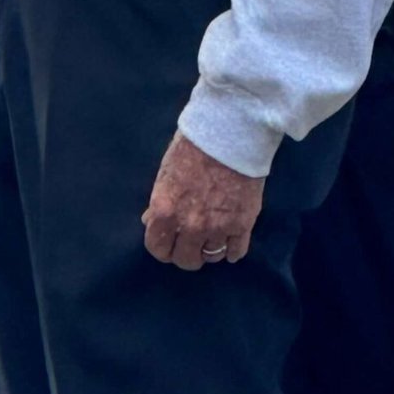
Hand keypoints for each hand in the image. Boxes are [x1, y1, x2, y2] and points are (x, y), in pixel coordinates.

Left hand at [142, 130, 265, 271]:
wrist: (228, 133)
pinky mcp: (243, 225)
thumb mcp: (165, 172)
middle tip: (190, 240)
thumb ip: (159, 202)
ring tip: (212, 234)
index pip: (158, 248)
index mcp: (165, 211)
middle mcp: (190, 226)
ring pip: (211, 257)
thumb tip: (150, 221)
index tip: (169, 241)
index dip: (162, 246)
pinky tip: (230, 238)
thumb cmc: (192, 146)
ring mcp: (218, 228)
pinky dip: (232, 249)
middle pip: (186, 260)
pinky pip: (236, 252)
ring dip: (209, 248)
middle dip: (186, 252)